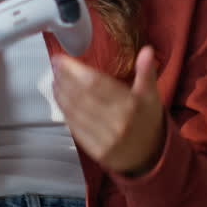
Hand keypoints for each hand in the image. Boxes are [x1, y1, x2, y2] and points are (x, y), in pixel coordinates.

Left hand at [52, 45, 166, 175]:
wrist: (150, 156)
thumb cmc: (147, 120)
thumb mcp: (151, 95)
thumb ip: (146, 72)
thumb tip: (147, 51)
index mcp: (131, 106)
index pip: (95, 83)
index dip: (74, 70)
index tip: (61, 59)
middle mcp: (117, 123)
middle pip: (81, 96)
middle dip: (64, 79)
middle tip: (55, 66)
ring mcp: (106, 139)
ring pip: (75, 112)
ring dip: (61, 94)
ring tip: (55, 80)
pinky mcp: (96, 152)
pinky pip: (75, 128)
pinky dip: (65, 112)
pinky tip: (61, 100)